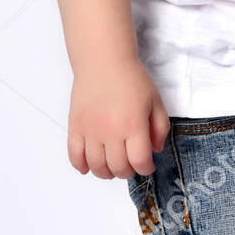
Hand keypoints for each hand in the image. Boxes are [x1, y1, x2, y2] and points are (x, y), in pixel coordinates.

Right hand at [67, 59, 170, 177]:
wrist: (103, 62)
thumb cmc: (132, 80)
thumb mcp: (155, 102)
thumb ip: (160, 128)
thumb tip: (155, 150)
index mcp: (134, 125)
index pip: (140, 161)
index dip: (146, 169)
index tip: (147, 165)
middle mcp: (111, 131)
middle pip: (118, 167)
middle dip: (127, 172)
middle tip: (130, 165)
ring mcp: (91, 130)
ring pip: (96, 166)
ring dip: (106, 172)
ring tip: (112, 167)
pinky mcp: (75, 126)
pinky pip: (74, 155)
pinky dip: (80, 166)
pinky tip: (88, 166)